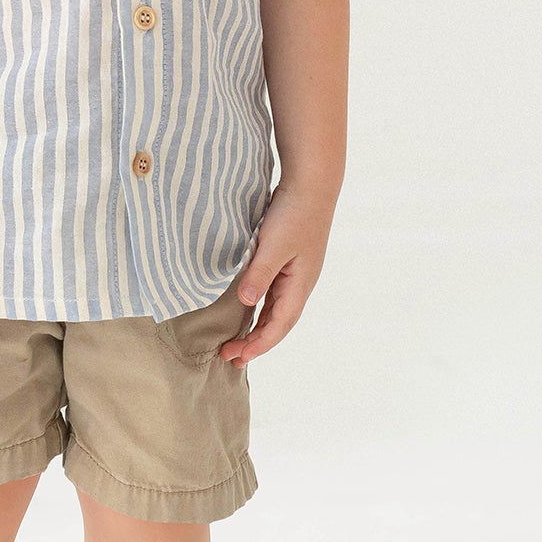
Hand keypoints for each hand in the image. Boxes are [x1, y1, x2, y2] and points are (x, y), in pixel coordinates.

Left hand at [219, 184, 333, 367]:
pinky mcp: (289, 261)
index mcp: (300, 286)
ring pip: (276, 309)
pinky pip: (274, 293)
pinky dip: (260, 307)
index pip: (279, 326)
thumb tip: (246, 304)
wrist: (312, 184)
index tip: (237, 356)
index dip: (259, 344)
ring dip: (257, 327)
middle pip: (278, 323)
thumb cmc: (294, 214)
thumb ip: (259, 274)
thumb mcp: (273, 245)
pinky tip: (247, 309)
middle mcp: (300, 284)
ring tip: (237, 341)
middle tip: (229, 356)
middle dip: (256, 342)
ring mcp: (296, 273)